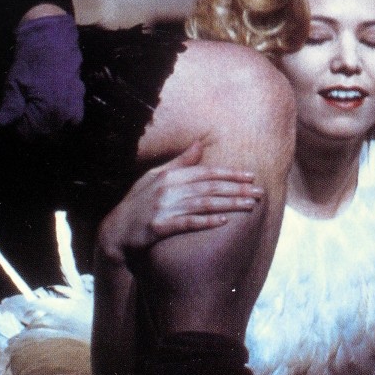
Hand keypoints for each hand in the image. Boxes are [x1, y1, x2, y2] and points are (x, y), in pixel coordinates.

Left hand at [0, 11, 84, 136]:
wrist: (53, 38)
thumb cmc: (31, 61)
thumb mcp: (14, 83)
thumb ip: (10, 107)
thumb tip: (0, 123)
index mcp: (47, 111)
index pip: (30, 134)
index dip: (19, 128)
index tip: (14, 117)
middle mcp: (64, 112)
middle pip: (47, 134)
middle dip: (35, 128)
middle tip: (25, 113)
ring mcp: (75, 104)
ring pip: (61, 127)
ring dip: (50, 124)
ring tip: (39, 112)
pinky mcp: (80, 95)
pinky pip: (75, 117)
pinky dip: (65, 117)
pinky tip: (55, 107)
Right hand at [97, 142, 262, 264]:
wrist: (115, 230)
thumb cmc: (139, 202)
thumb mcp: (155, 177)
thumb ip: (180, 162)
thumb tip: (198, 144)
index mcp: (169, 175)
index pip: (206, 172)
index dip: (230, 174)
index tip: (250, 177)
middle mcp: (168, 189)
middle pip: (209, 188)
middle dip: (236, 189)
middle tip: (259, 192)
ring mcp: (163, 208)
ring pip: (203, 204)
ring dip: (229, 204)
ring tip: (249, 205)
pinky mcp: (159, 227)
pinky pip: (187, 223)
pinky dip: (206, 222)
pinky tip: (223, 222)